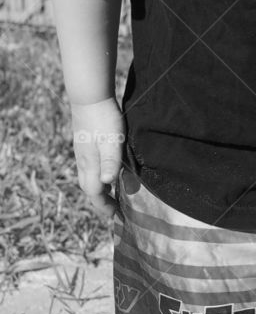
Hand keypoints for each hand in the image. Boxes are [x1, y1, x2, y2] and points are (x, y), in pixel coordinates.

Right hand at [70, 98, 125, 220]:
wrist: (89, 96)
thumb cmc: (104, 118)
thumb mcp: (112, 140)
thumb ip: (110, 161)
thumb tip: (107, 182)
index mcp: (90, 164)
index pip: (95, 193)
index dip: (104, 207)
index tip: (116, 217)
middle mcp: (83, 162)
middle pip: (90, 188)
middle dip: (101, 202)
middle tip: (115, 211)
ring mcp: (82, 153)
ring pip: (89, 178)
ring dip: (100, 190)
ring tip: (113, 195)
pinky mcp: (84, 145)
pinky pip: (90, 168)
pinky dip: (98, 177)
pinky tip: (108, 173)